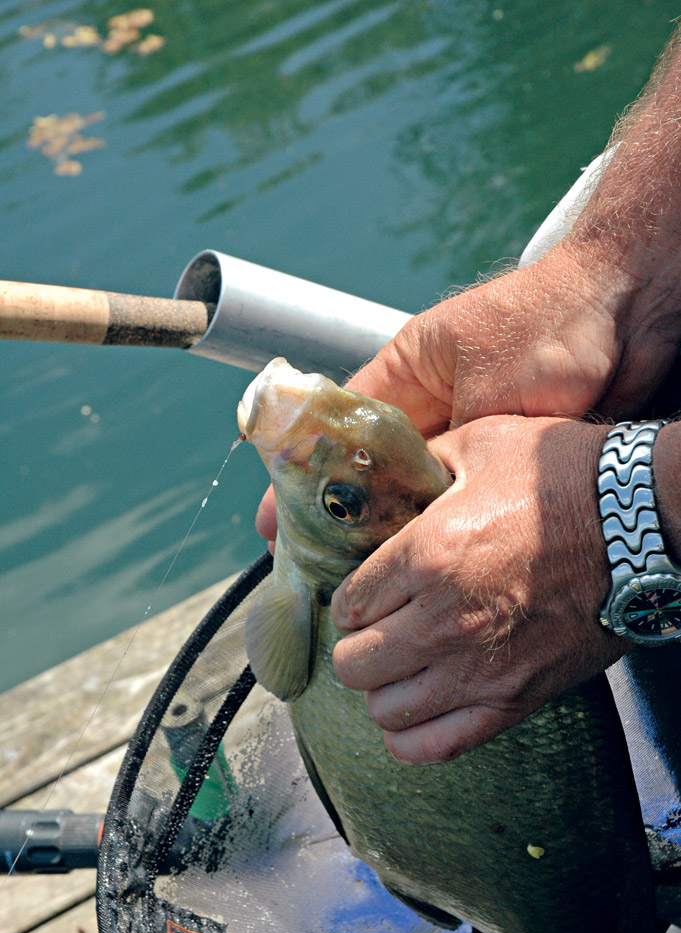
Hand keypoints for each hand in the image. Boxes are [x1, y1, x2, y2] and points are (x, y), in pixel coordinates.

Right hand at [254, 242, 672, 543]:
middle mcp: (426, 409)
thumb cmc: (545, 325)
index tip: (275, 524)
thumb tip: (383, 490)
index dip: (301, 480)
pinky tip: (416, 565)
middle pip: (366, 472)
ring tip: (355, 578)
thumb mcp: (468, 379)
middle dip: (339, 519)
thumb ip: (424, 433)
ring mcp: (462, 437)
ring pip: (408, 495)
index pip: (333, 431)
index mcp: (404, 375)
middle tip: (312, 567)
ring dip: (385, 532)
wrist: (627, 318)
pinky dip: (433, 533)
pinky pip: (453, 505)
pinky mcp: (499, 461)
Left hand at [330, 415, 629, 763]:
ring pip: (385, 710)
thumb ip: (418, 466)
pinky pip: (437, 745)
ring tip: (401, 666)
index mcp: (427, 555)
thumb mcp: (479, 445)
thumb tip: (386, 478)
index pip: (347, 605)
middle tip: (378, 628)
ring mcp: (481, 668)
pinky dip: (413, 736)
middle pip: (354, 665)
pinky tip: (419, 710)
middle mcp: (445, 620)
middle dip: (357, 644)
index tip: (362, 595)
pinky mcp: (517, 698)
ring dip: (383, 689)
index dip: (348, 601)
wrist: (643, 521)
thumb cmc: (564, 477)